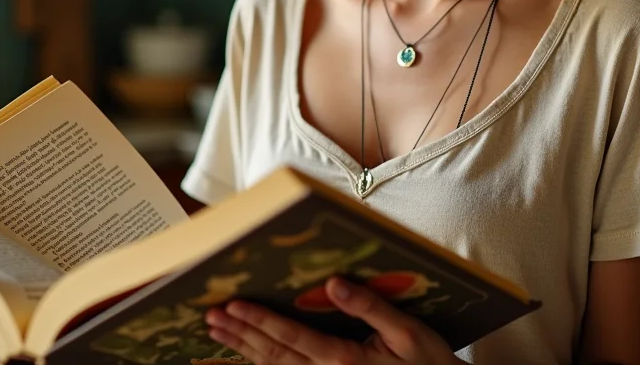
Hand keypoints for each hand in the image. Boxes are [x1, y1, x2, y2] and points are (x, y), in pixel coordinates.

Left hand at [204, 276, 463, 364]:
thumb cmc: (430, 364)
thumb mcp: (408, 332)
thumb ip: (369, 307)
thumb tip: (332, 282)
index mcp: (345, 361)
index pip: (292, 337)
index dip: (259, 321)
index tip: (232, 306)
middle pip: (274, 356)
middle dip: (240, 335)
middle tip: (210, 317)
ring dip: (244, 351)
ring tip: (218, 333)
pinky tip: (248, 354)